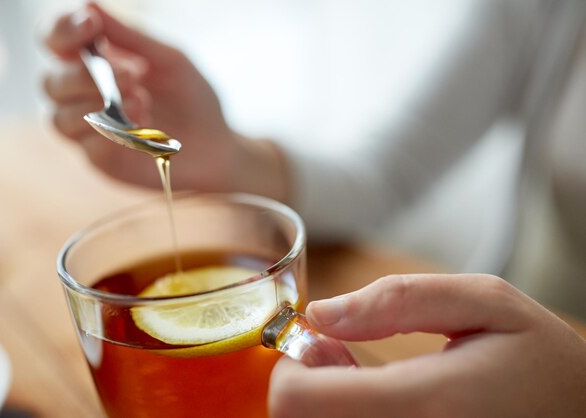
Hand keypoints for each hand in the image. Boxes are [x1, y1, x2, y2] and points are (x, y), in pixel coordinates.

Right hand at [42, 3, 287, 200]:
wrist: (217, 146)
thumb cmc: (191, 97)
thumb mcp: (168, 60)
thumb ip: (130, 37)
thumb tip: (88, 5)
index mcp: (94, 62)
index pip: (53, 40)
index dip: (61, 30)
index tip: (90, 24)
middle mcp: (82, 95)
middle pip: (51, 82)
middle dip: (84, 76)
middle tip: (131, 76)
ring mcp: (89, 130)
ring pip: (59, 118)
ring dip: (96, 106)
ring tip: (141, 100)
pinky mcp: (102, 160)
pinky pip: (88, 147)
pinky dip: (113, 134)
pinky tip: (144, 127)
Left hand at [269, 274, 585, 417]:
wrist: (582, 415)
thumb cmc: (543, 362)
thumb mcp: (487, 304)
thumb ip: (399, 301)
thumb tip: (322, 312)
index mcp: (421, 405)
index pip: (295, 402)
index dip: (293, 364)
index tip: (321, 339)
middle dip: (306, 381)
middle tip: (341, 350)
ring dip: (323, 399)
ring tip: (362, 370)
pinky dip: (344, 414)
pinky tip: (375, 396)